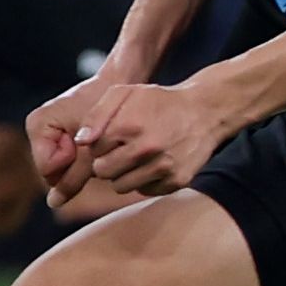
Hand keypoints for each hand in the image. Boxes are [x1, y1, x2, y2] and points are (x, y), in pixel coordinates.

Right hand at [27, 69, 127, 196]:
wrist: (121, 82)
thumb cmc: (107, 112)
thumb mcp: (93, 149)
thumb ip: (73, 178)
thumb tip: (53, 204)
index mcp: (37, 125)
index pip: (47, 168)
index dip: (71, 166)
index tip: (91, 148)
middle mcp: (36, 127)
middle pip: (52, 170)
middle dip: (75, 167)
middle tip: (97, 149)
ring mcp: (47, 130)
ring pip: (61, 167)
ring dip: (81, 164)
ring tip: (99, 146)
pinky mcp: (60, 133)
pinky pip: (67, 159)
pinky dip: (83, 158)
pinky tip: (97, 146)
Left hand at [36, 78, 234, 207]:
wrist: (204, 112)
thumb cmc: (158, 102)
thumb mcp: (124, 93)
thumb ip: (96, 115)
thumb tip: (80, 142)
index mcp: (129, 126)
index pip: (94, 150)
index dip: (99, 144)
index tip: (112, 136)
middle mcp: (146, 149)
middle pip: (103, 172)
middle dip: (106, 162)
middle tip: (120, 150)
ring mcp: (163, 168)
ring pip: (121, 186)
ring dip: (122, 174)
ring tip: (135, 157)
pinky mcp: (176, 181)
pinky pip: (144, 191)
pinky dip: (143, 181)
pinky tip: (152, 164)